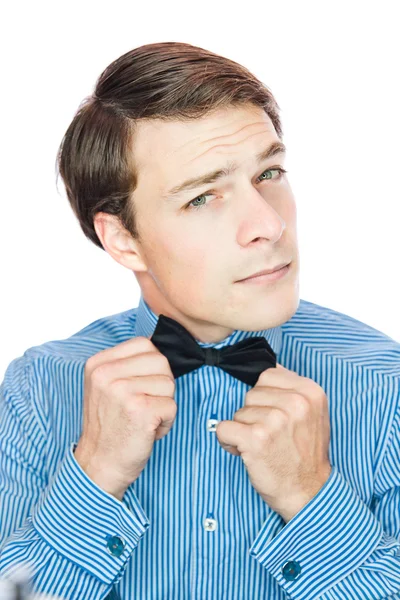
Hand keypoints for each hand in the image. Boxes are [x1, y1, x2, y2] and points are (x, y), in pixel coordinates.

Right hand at [74, 336, 176, 499]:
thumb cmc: (109, 426)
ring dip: (164, 405)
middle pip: (160, 361)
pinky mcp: (140, 410)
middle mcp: (106, 374)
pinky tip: (148, 431)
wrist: (98, 464)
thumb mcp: (106, 386)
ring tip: (144, 419)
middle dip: (161, 384)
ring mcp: (122, 391)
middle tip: (144, 405)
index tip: (140, 387)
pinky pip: (172, 406)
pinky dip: (166, 422)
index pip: (144, 344)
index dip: (152, 366)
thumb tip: (159, 348)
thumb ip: (127, 365)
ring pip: (169, 383)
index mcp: (98, 364)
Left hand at [215, 363, 331, 521]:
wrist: (309, 493)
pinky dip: (229, 442)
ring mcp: (276, 420)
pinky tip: (245, 453)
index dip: (264, 397)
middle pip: (251, 393)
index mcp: (310, 391)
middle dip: (253, 414)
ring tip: (262, 446)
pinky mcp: (256, 438)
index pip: (267, 375)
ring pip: (238, 412)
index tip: (274, 416)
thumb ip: (291, 390)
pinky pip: (224, 428)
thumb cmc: (305, 453)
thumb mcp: (311, 414)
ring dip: (243, 429)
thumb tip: (262, 369)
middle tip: (269, 435)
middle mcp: (296, 402)